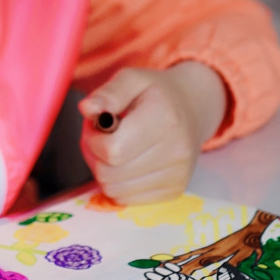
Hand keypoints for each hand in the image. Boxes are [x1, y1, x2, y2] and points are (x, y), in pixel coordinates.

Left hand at [78, 62, 227, 203]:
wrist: (193, 108)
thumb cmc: (157, 93)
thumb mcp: (132, 79)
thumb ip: (109, 93)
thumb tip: (87, 109)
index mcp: (164, 119)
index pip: (113, 150)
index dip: (92, 140)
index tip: (95, 127)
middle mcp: (176, 150)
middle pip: (110, 174)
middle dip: (94, 156)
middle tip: (99, 138)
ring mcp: (178, 174)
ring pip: (115, 190)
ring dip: (103, 172)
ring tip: (112, 149)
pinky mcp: (175, 190)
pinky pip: (127, 199)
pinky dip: (118, 184)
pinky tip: (124, 164)